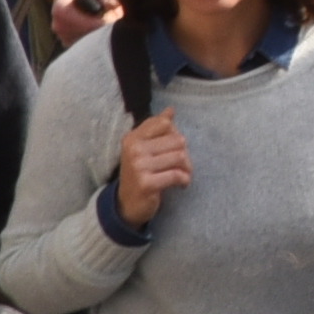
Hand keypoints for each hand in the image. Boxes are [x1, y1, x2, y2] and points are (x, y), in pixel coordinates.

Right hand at [116, 106, 191, 225]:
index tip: (172, 147)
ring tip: (182, 174)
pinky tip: (181, 184)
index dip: (175, 134)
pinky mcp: (146, 183)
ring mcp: (138, 166)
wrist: (126, 204)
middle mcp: (133, 150)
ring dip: (187, 168)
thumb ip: (157, 128)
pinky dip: (184, 180)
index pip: (165, 123)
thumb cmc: (140, 172)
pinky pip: (177, 175)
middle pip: (178, 140)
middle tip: (180, 165)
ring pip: (180, 157)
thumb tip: (171, 109)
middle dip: (184, 153)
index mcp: (132, 138)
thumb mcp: (144, 148)